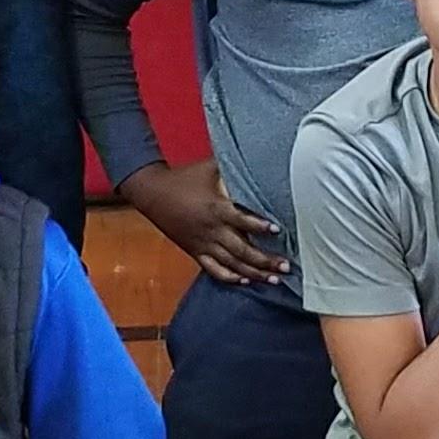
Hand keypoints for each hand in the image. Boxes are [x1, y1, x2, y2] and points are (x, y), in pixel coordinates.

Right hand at [121, 159, 287, 284]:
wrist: (152, 193)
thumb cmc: (184, 177)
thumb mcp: (209, 167)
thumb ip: (232, 166)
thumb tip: (257, 157)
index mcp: (217, 208)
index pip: (243, 221)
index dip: (261, 227)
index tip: (278, 231)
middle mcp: (212, 230)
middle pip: (242, 250)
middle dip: (265, 260)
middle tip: (286, 266)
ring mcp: (203, 244)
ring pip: (232, 264)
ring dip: (254, 273)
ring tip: (274, 279)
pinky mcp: (195, 251)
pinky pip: (213, 270)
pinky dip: (230, 277)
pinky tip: (245, 281)